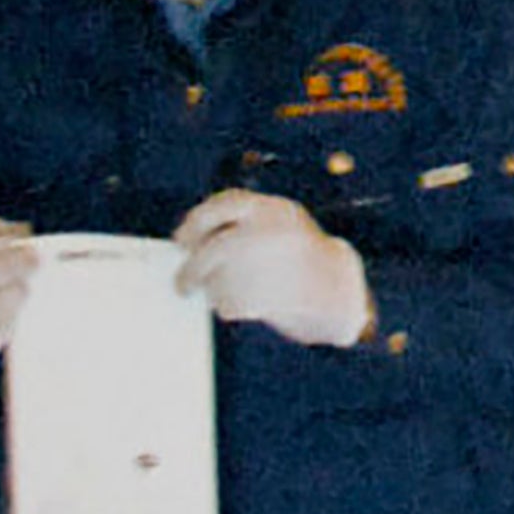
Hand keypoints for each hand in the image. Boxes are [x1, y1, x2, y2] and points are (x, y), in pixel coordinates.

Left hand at [173, 189, 371, 345]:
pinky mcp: (253, 298)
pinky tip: (256, 301)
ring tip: (248, 290)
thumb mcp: (280, 218)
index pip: (216, 208)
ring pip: (213, 282)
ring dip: (215, 290)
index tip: (180, 239)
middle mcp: (257, 236)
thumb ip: (241, 220)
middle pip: (207, 252)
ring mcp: (255, 267)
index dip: (194, 223)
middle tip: (181, 286)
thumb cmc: (300, 249)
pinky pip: (225, 303)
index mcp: (266, 210)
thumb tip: (191, 239)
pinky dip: (230, 306)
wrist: (333, 286)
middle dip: (189, 271)